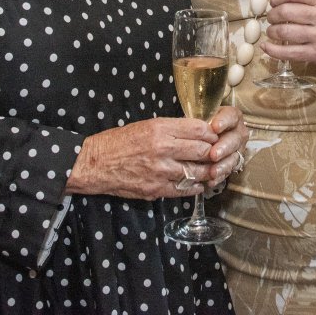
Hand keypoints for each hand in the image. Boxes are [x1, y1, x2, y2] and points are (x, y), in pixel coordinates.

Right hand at [66, 117, 220, 199]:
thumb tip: (196, 132)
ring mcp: (160, 171)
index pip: (198, 129)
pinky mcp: (156, 189)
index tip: (215, 135)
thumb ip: (171, 129)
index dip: (211, 133)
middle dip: (214, 152)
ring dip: (208, 172)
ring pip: (197, 172)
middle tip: (218, 153)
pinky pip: (184, 190)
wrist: (96, 163)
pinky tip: (199, 183)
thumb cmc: (120, 141)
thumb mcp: (146, 125)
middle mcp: (163, 148)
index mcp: (160, 128)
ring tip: (213, 170)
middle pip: (202, 151)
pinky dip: (196, 187)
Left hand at [205, 105, 248, 185]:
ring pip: (234, 157)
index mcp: (231, 117)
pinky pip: (229, 171)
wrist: (204, 136)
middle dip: (224, 147)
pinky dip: (220, 177)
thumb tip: (191, 125)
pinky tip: (211, 181)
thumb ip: (199, 121)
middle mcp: (238, 132)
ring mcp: (237, 149)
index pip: (231, 116)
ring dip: (223, 165)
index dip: (224, 121)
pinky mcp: (234, 163)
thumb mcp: (200, 117)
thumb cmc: (201, 124)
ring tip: (212, 172)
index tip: (215, 127)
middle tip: (214, 155)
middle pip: (234, 139)